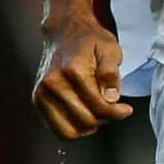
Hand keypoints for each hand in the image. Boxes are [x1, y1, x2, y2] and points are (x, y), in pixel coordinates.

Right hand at [32, 20, 132, 139]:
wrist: (65, 32)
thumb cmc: (90, 41)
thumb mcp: (110, 50)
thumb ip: (111, 74)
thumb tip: (111, 98)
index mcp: (72, 70)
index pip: (99, 106)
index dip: (117, 112)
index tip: (126, 109)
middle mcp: (52, 83)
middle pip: (86, 121)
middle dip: (105, 118)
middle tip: (113, 108)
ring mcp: (41, 93)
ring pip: (70, 131)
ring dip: (90, 126)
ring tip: (99, 111)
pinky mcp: (37, 100)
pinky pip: (58, 129)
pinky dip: (75, 128)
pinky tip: (86, 114)